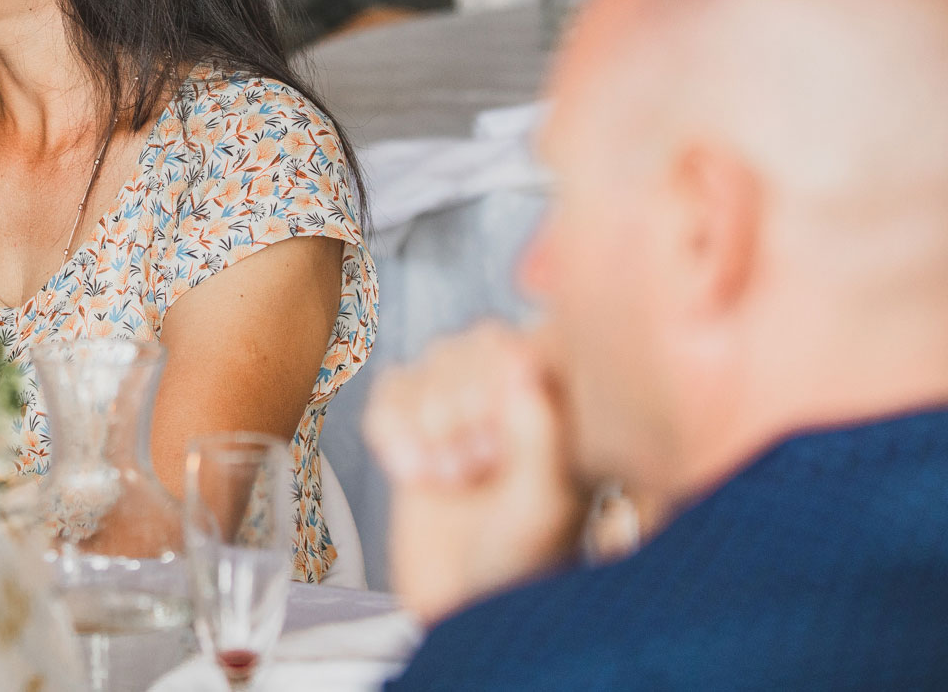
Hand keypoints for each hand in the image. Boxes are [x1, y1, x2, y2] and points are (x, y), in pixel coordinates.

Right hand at [364, 321, 588, 624]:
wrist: (458, 607)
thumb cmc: (518, 565)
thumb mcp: (540, 505)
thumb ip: (537, 433)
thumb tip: (521, 358)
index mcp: (560, 406)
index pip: (521, 341)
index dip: (497, 383)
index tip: (500, 447)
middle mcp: (512, 394)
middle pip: (465, 344)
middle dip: (457, 408)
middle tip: (475, 469)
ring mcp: (460, 405)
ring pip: (425, 362)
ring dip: (425, 423)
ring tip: (448, 478)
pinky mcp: (414, 423)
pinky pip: (387, 388)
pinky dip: (390, 430)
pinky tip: (412, 473)